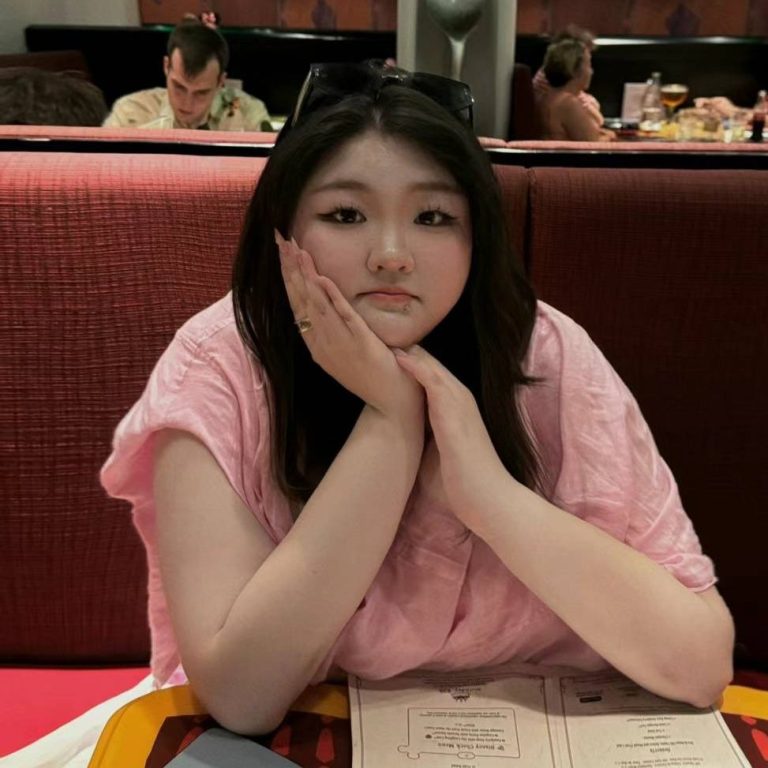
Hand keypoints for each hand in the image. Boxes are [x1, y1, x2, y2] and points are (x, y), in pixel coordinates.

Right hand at [276, 231, 422, 419]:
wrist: (393, 407)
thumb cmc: (375, 377)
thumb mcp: (349, 349)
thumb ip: (338, 328)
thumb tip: (329, 303)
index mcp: (317, 345)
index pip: (297, 304)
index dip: (288, 276)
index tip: (282, 251)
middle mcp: (322, 344)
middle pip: (300, 300)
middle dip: (290, 268)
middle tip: (280, 239)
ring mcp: (339, 345)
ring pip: (316, 305)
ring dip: (305, 276)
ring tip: (296, 249)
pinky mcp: (360, 345)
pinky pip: (344, 318)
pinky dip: (332, 298)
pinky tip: (322, 278)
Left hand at [394, 345, 512, 529]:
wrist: (489, 500)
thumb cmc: (464, 483)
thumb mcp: (438, 452)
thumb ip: (424, 438)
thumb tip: (399, 438)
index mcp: (455, 408)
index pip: (429, 375)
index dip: (407, 361)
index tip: (382, 349)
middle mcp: (459, 399)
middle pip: (429, 363)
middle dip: (405, 348)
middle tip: (378, 331)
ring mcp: (459, 405)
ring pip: (431, 367)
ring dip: (408, 351)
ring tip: (383, 334)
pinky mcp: (454, 415)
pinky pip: (434, 383)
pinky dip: (416, 367)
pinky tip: (397, 356)